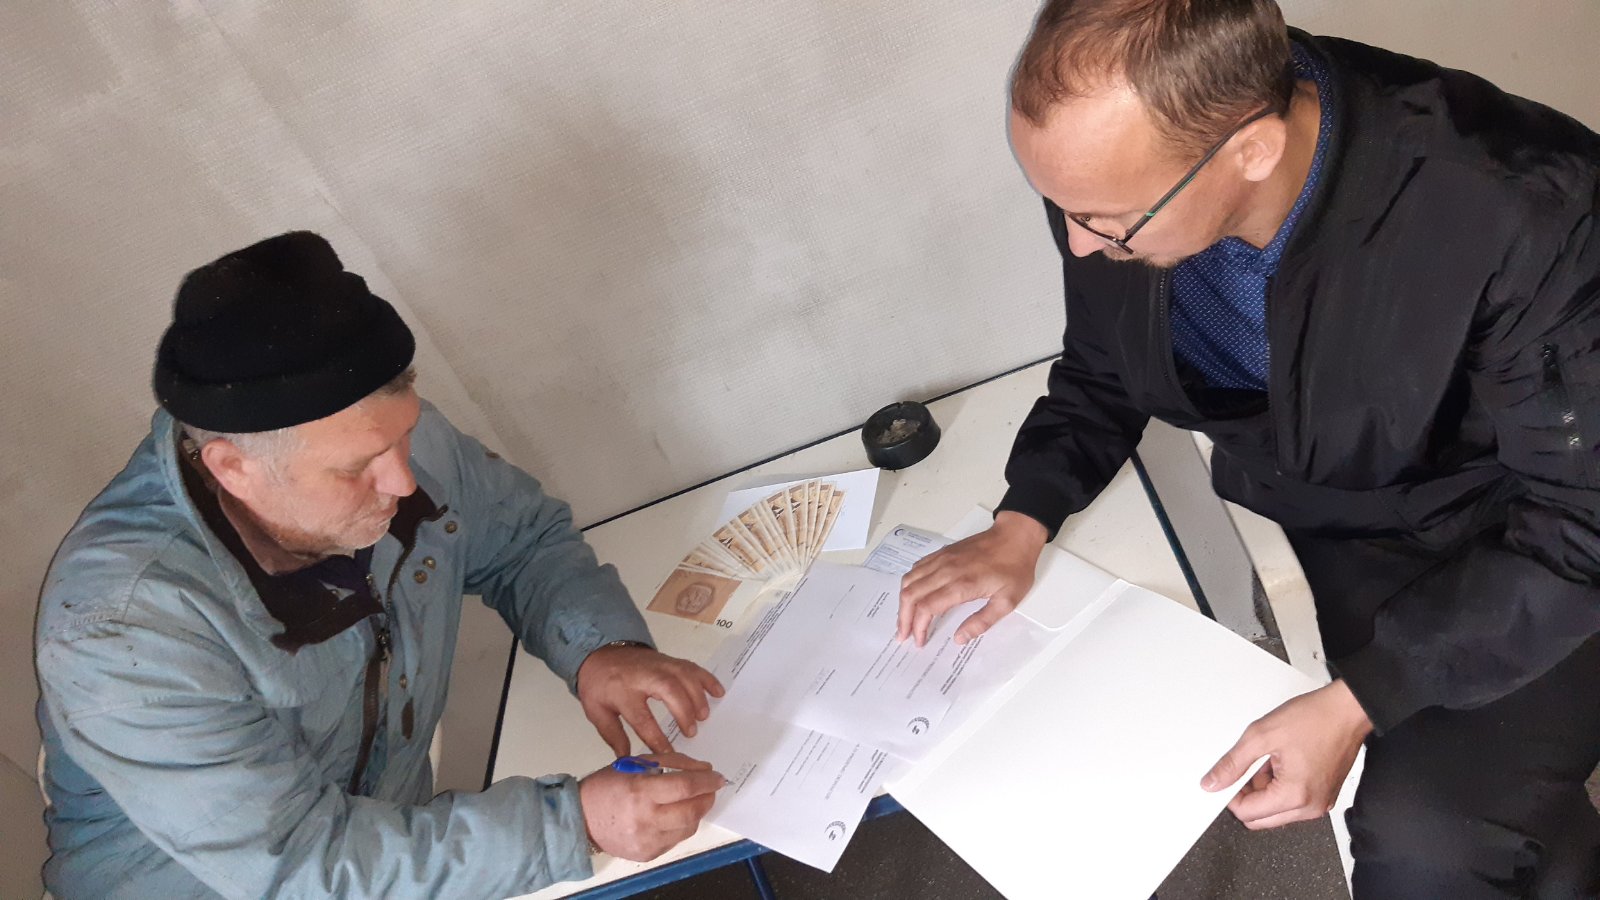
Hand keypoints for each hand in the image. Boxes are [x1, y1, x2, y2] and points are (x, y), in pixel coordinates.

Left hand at [577, 644, 724, 755]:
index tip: (668, 754)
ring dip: (697, 697)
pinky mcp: (670, 660)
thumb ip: (614, 736)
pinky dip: (707, 679)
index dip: (657, 738)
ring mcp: (659, 665)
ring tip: (703, 717)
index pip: (642, 718)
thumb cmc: (599, 686)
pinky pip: (692, 667)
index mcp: (622, 691)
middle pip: (668, 690)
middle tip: (691, 733)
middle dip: (683, 712)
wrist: (601, 652)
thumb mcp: (597, 712)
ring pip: (684, 676)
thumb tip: (628, 760)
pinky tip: (718, 693)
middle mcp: (644, 676)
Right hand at [578, 751, 725, 860]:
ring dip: (698, 811)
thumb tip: (701, 768)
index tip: (717, 776)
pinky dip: (682, 825)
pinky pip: (676, 839)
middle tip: (711, 788)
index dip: (706, 780)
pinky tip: (678, 814)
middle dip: (708, 797)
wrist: (579, 819)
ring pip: (688, 827)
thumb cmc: (606, 787)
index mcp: (640, 791)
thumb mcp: (633, 764)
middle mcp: (645, 819)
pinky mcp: (648, 854)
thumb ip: (669, 763)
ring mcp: (647, 841)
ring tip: (696, 799)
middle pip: (692, 810)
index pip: (685, 786)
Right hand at [896, 512, 1047, 646]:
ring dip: (903, 602)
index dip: (918, 627)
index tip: (920, 641)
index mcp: (961, 585)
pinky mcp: (941, 553)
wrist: (1014, 537)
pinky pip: (916, 568)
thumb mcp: (1006, 602)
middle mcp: (946, 570)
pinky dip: (909, 585)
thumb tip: (959, 638)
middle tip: (904, 635)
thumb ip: (981, 622)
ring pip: (909, 581)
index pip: (926, 608)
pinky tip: (913, 595)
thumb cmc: (1014, 568)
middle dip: (903, 618)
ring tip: (905, 619)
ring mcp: (941, 559)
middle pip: (911, 595)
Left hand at [1200, 679, 1372, 829]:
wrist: (1347, 709)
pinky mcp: (1325, 796)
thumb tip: (1212, 783)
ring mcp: (1320, 803)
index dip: (1230, 796)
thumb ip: (1233, 763)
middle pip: (1261, 819)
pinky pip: (1293, 803)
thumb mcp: (1261, 735)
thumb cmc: (1314, 718)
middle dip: (1248, 796)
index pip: (1247, 814)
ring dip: (1265, 790)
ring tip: (1270, 760)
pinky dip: (1281, 788)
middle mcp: (1311, 807)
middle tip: (1247, 767)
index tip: (1226, 778)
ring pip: (1276, 812)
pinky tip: (1282, 763)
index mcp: (1294, 795)